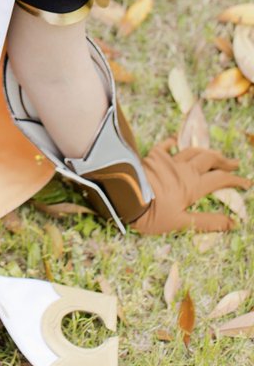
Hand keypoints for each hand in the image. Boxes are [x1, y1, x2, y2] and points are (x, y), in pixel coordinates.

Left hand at [131, 138, 249, 233]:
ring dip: (205, 152)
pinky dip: (173, 143)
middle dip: (223, 161)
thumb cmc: (153, 214)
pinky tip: (175, 142)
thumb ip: (208, 222)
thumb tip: (233, 223)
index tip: (246, 182)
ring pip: (191, 151)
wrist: (124, 196)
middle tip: (233, 163)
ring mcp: (168, 161)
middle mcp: (184, 169)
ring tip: (213, 154)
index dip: (235, 180)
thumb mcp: (182, 222)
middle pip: (209, 159)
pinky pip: (165, 146)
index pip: (220, 179)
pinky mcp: (152, 156)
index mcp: (193, 185)